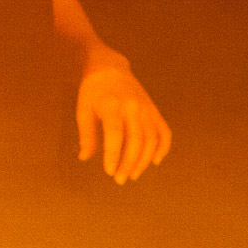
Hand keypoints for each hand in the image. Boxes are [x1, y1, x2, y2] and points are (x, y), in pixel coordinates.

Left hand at [76, 60, 170, 184]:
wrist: (110, 68)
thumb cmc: (93, 91)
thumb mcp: (83, 109)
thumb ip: (86, 134)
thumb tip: (85, 158)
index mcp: (112, 105)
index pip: (115, 133)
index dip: (113, 154)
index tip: (109, 171)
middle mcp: (132, 106)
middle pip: (136, 140)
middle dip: (129, 163)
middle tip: (120, 179)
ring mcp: (146, 108)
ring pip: (151, 139)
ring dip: (143, 161)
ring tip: (132, 175)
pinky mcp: (154, 110)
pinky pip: (164, 132)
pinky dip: (163, 148)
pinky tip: (154, 161)